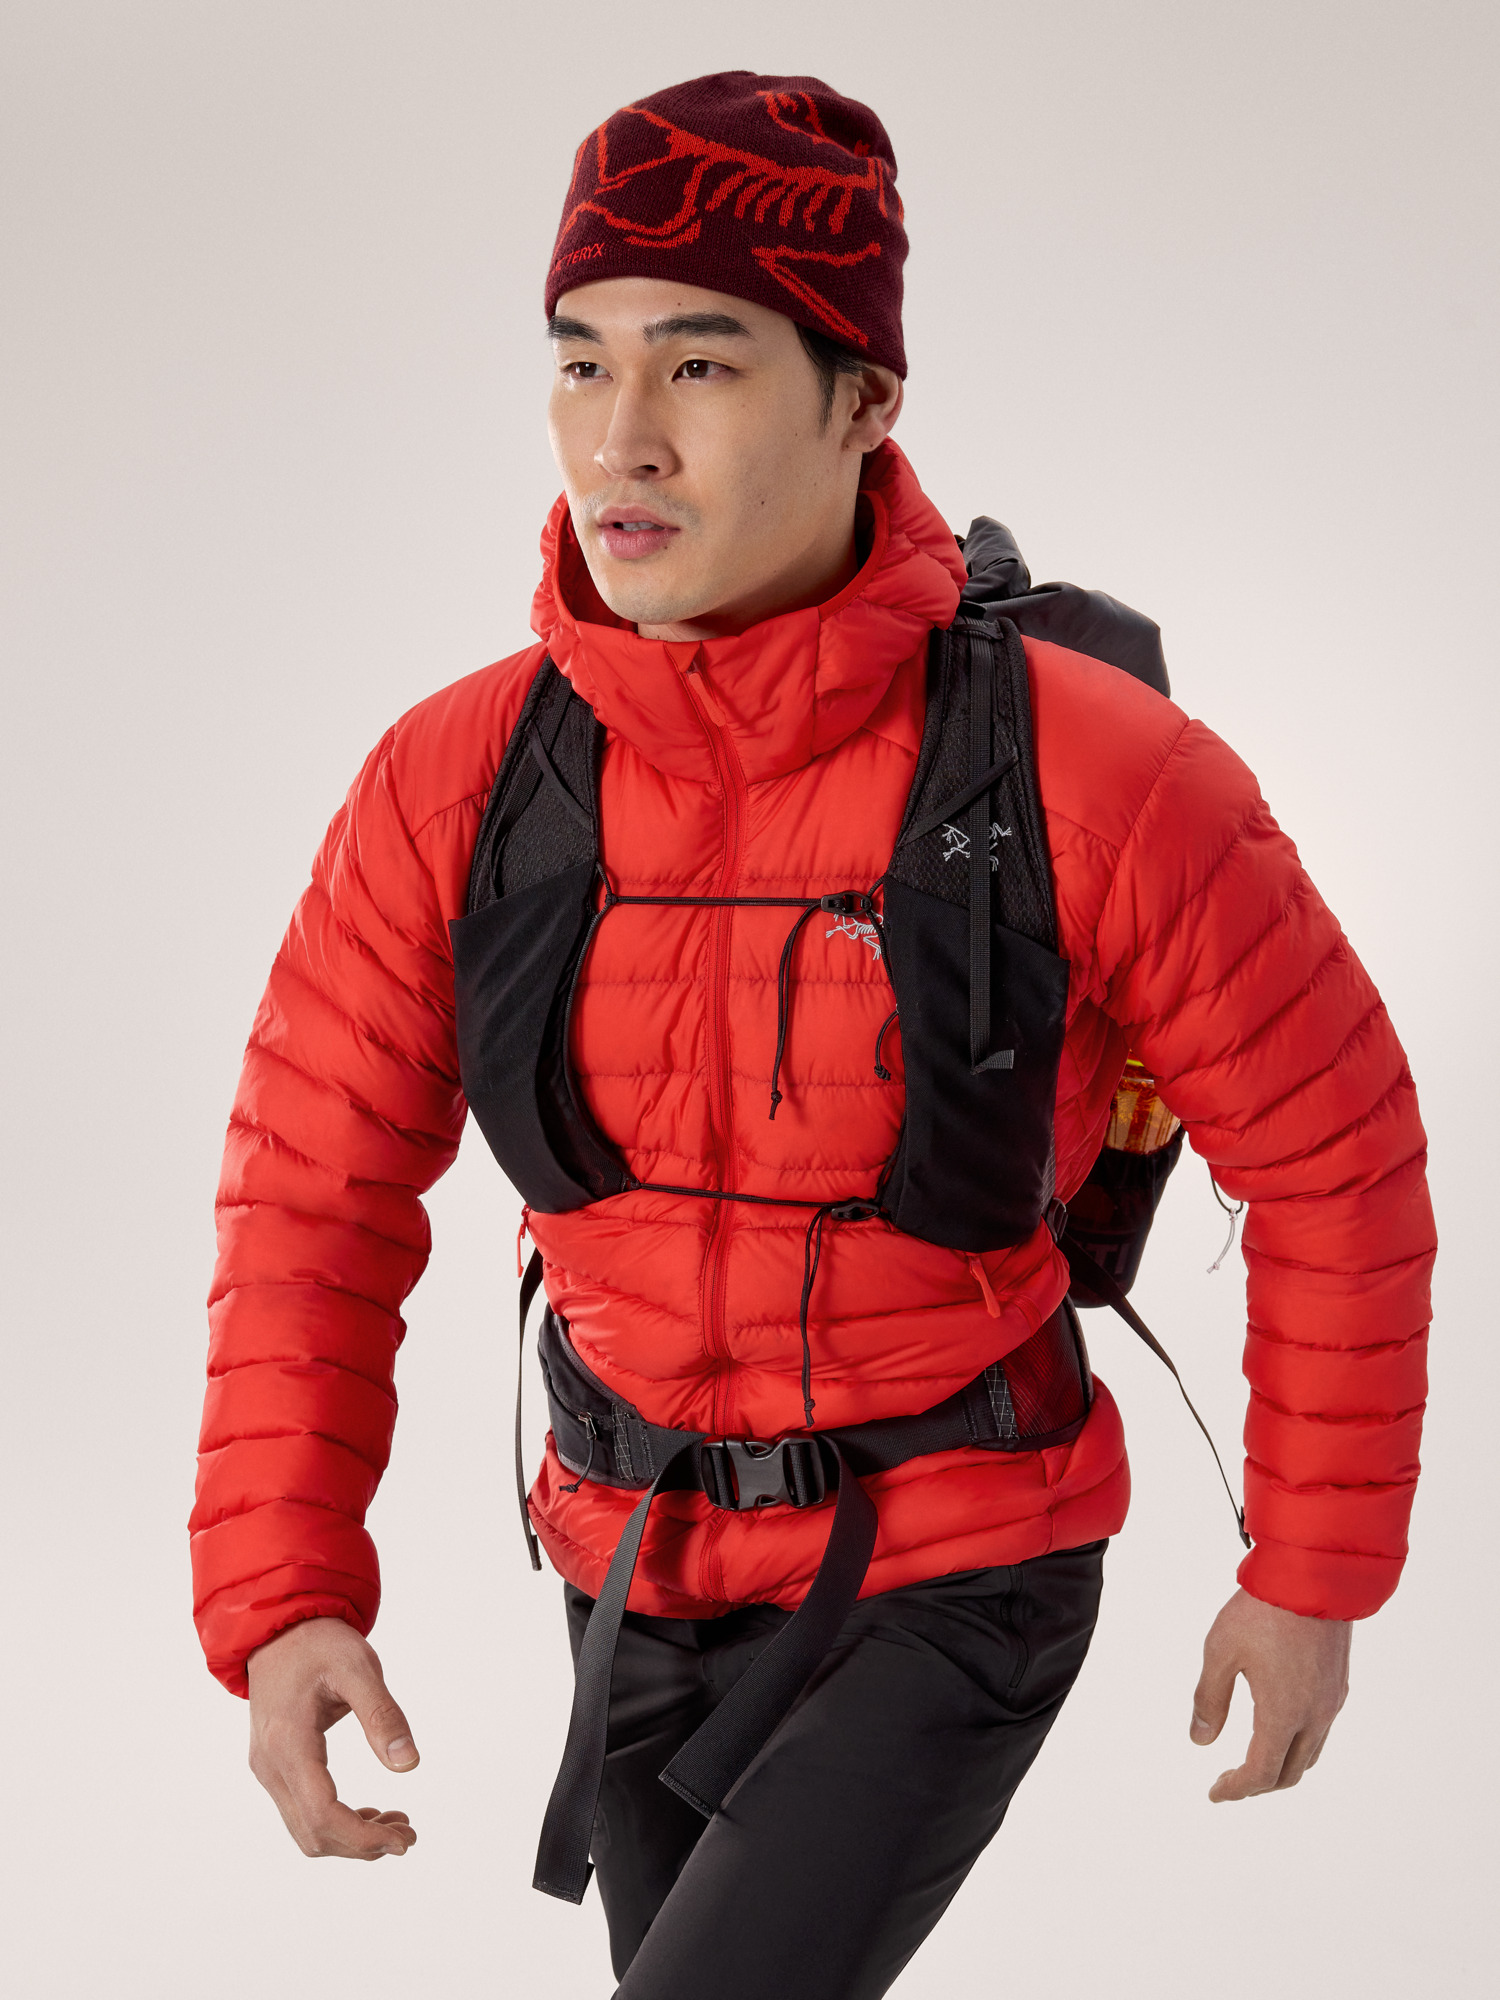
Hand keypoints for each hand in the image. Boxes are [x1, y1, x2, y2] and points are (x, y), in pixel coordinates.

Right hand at [247, 1616, 419, 1858]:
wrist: (279, 1628)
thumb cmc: (319, 1643)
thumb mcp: (359, 1667)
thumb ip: (382, 1715)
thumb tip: (409, 1765)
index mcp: (288, 1742)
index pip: (322, 1814)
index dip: (364, 1837)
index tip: (404, 1840)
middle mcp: (270, 1765)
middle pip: (313, 1833)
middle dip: (362, 1844)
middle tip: (408, 1835)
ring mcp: (268, 1769)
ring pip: (305, 1830)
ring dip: (351, 1838)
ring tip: (397, 1825)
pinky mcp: (274, 1767)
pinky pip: (301, 1812)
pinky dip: (336, 1823)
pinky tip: (371, 1814)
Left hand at [1190, 1588, 1350, 1801]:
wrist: (1315, 1574)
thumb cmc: (1262, 1610)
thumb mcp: (1220, 1651)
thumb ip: (1209, 1699)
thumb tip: (1200, 1741)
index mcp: (1283, 1715)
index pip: (1260, 1773)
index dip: (1236, 1789)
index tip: (1215, 1793)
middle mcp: (1314, 1716)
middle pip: (1289, 1773)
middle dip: (1259, 1784)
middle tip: (1230, 1780)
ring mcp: (1331, 1701)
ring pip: (1310, 1754)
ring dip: (1282, 1766)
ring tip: (1254, 1759)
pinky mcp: (1338, 1683)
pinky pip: (1321, 1730)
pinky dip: (1299, 1743)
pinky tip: (1280, 1725)